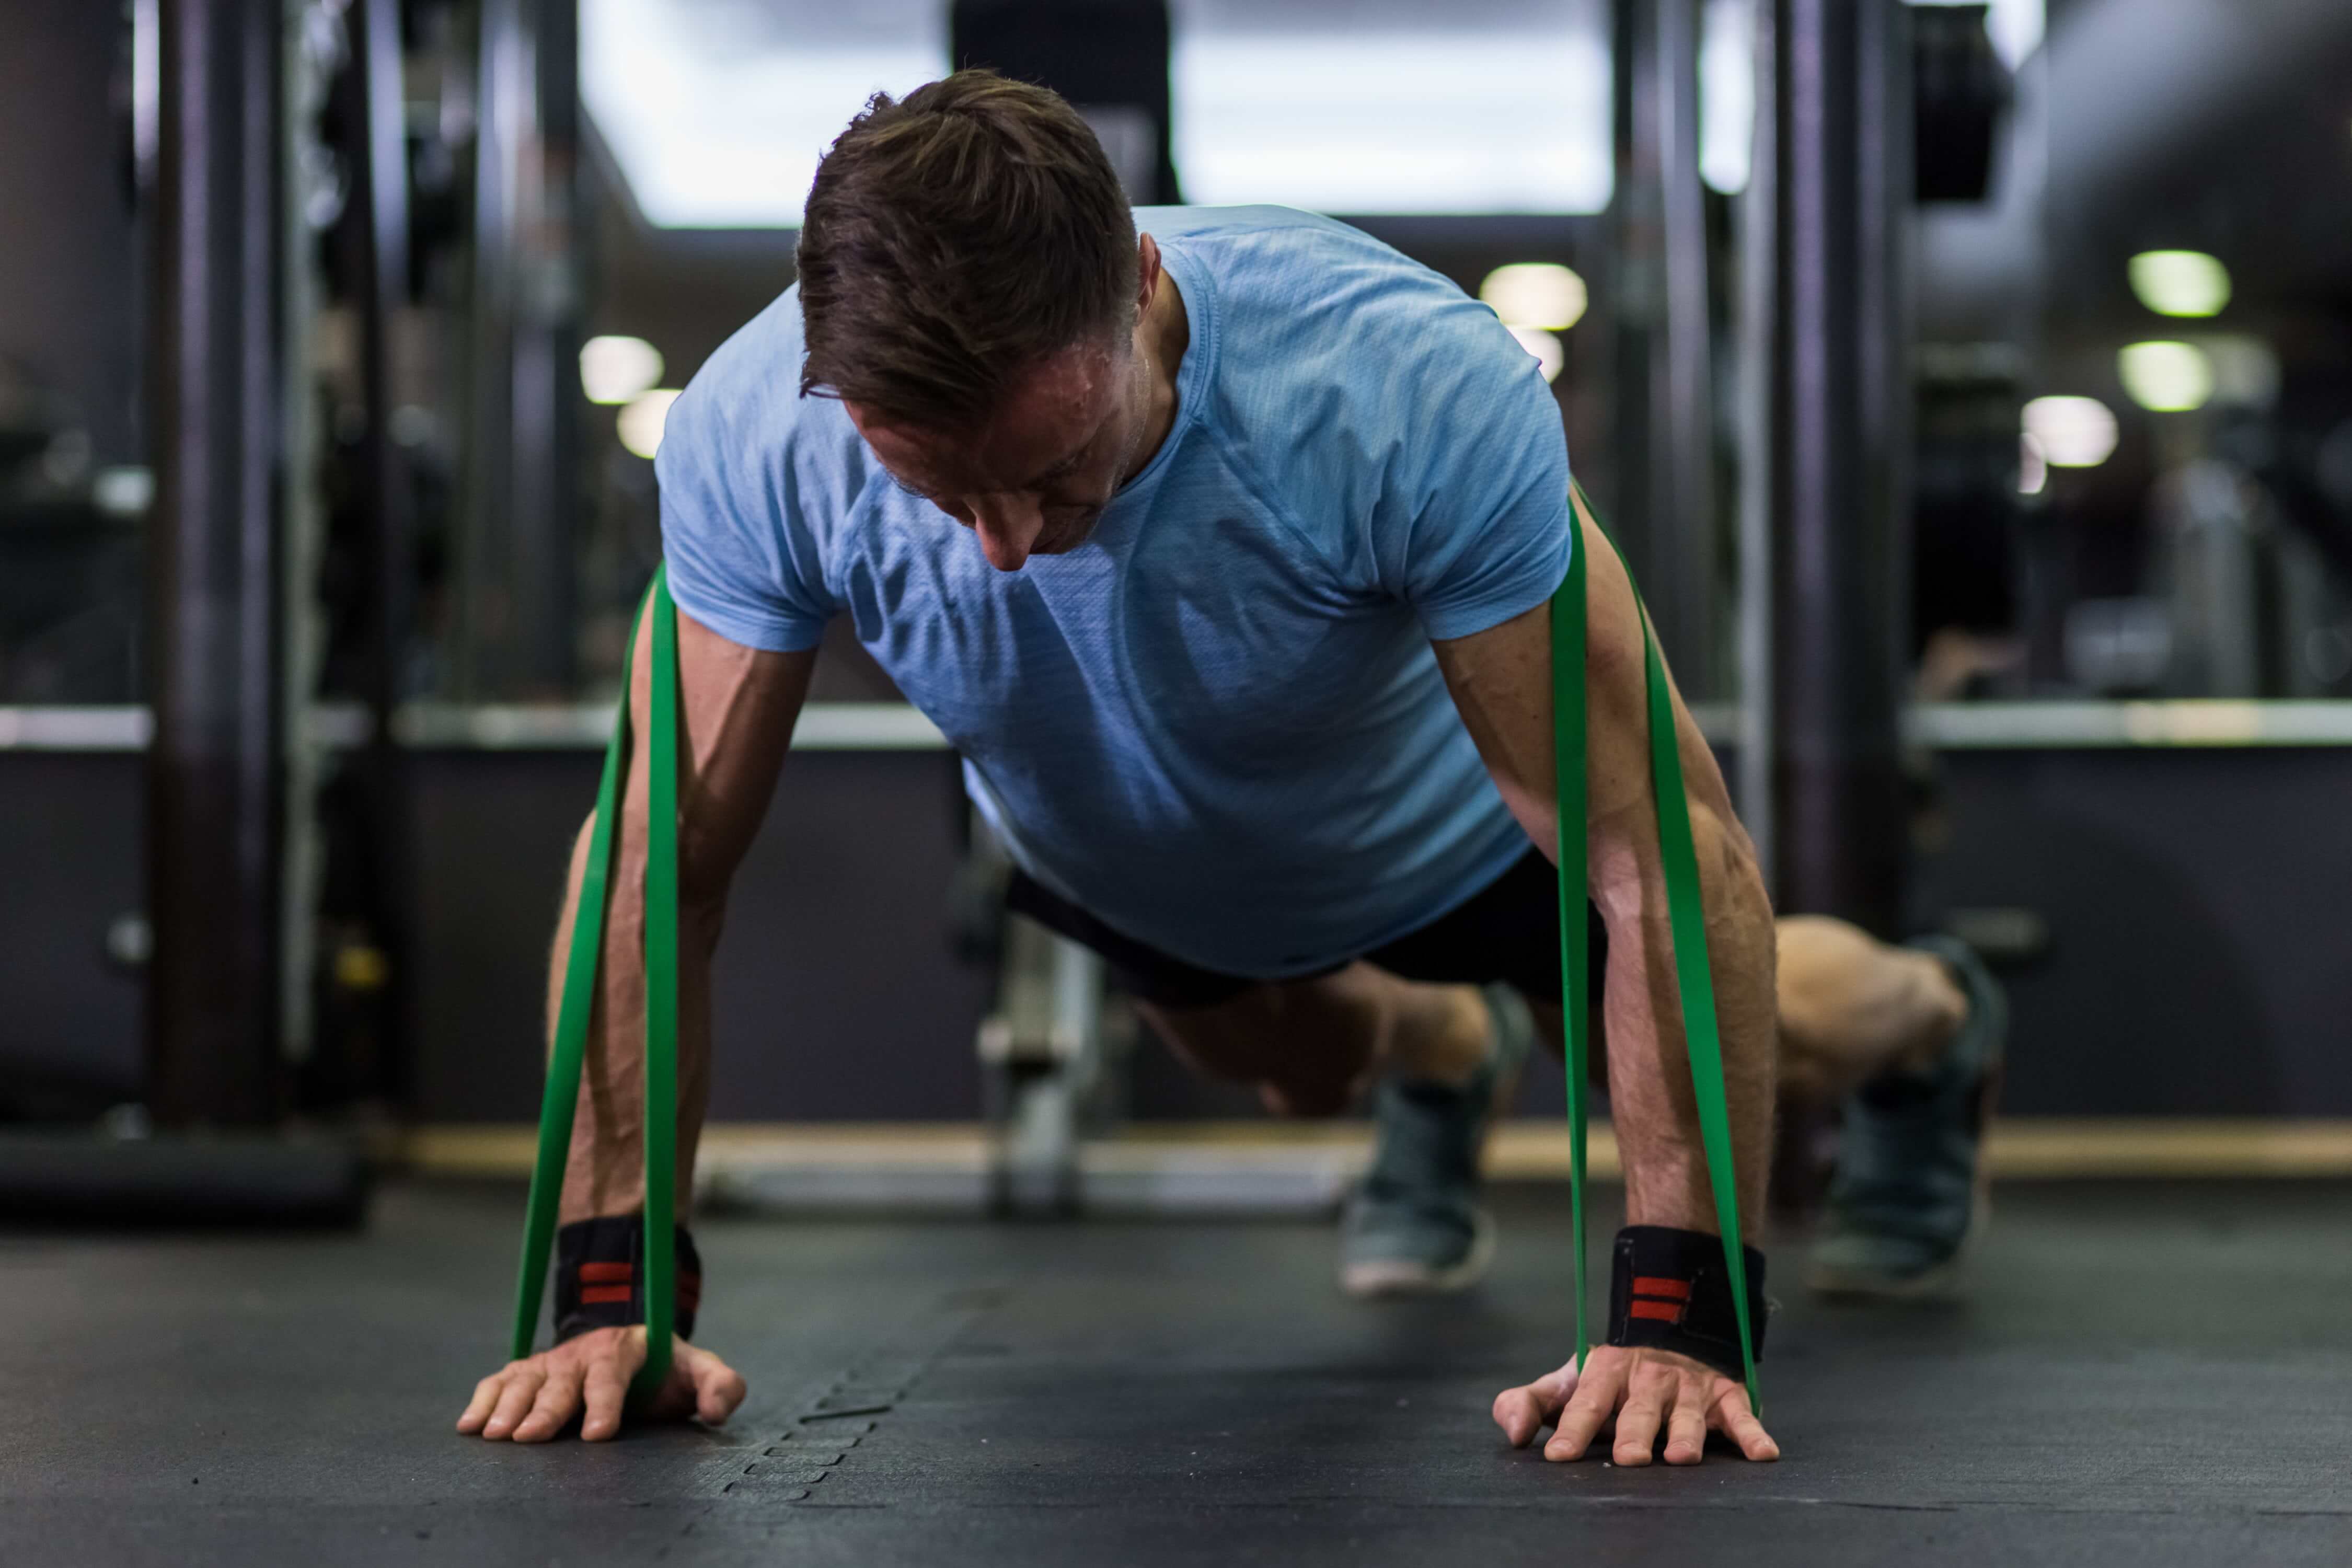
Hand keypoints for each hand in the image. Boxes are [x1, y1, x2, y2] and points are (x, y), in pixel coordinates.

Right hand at [457, 1327, 746, 1442]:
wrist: (632, 1344)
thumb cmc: (666, 1369)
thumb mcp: (700, 1370)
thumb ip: (720, 1386)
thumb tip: (717, 1410)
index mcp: (626, 1350)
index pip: (612, 1374)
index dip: (604, 1402)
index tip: (597, 1434)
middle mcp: (582, 1354)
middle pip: (562, 1381)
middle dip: (545, 1409)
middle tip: (530, 1438)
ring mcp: (551, 1362)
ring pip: (525, 1381)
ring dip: (508, 1407)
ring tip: (493, 1434)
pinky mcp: (528, 1373)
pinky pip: (500, 1381)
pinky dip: (482, 1400)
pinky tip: (469, 1425)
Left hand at [1492, 1344, 1777, 1465]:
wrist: (1669, 1323)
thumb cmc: (1609, 1376)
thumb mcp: (1566, 1382)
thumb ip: (1530, 1403)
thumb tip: (1514, 1435)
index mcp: (1605, 1373)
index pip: (1584, 1402)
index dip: (1572, 1428)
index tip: (1559, 1455)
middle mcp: (1647, 1379)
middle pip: (1638, 1410)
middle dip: (1633, 1433)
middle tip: (1629, 1459)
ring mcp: (1688, 1387)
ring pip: (1687, 1413)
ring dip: (1686, 1434)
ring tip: (1681, 1457)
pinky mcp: (1725, 1395)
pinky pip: (1741, 1415)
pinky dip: (1753, 1433)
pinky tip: (1763, 1453)